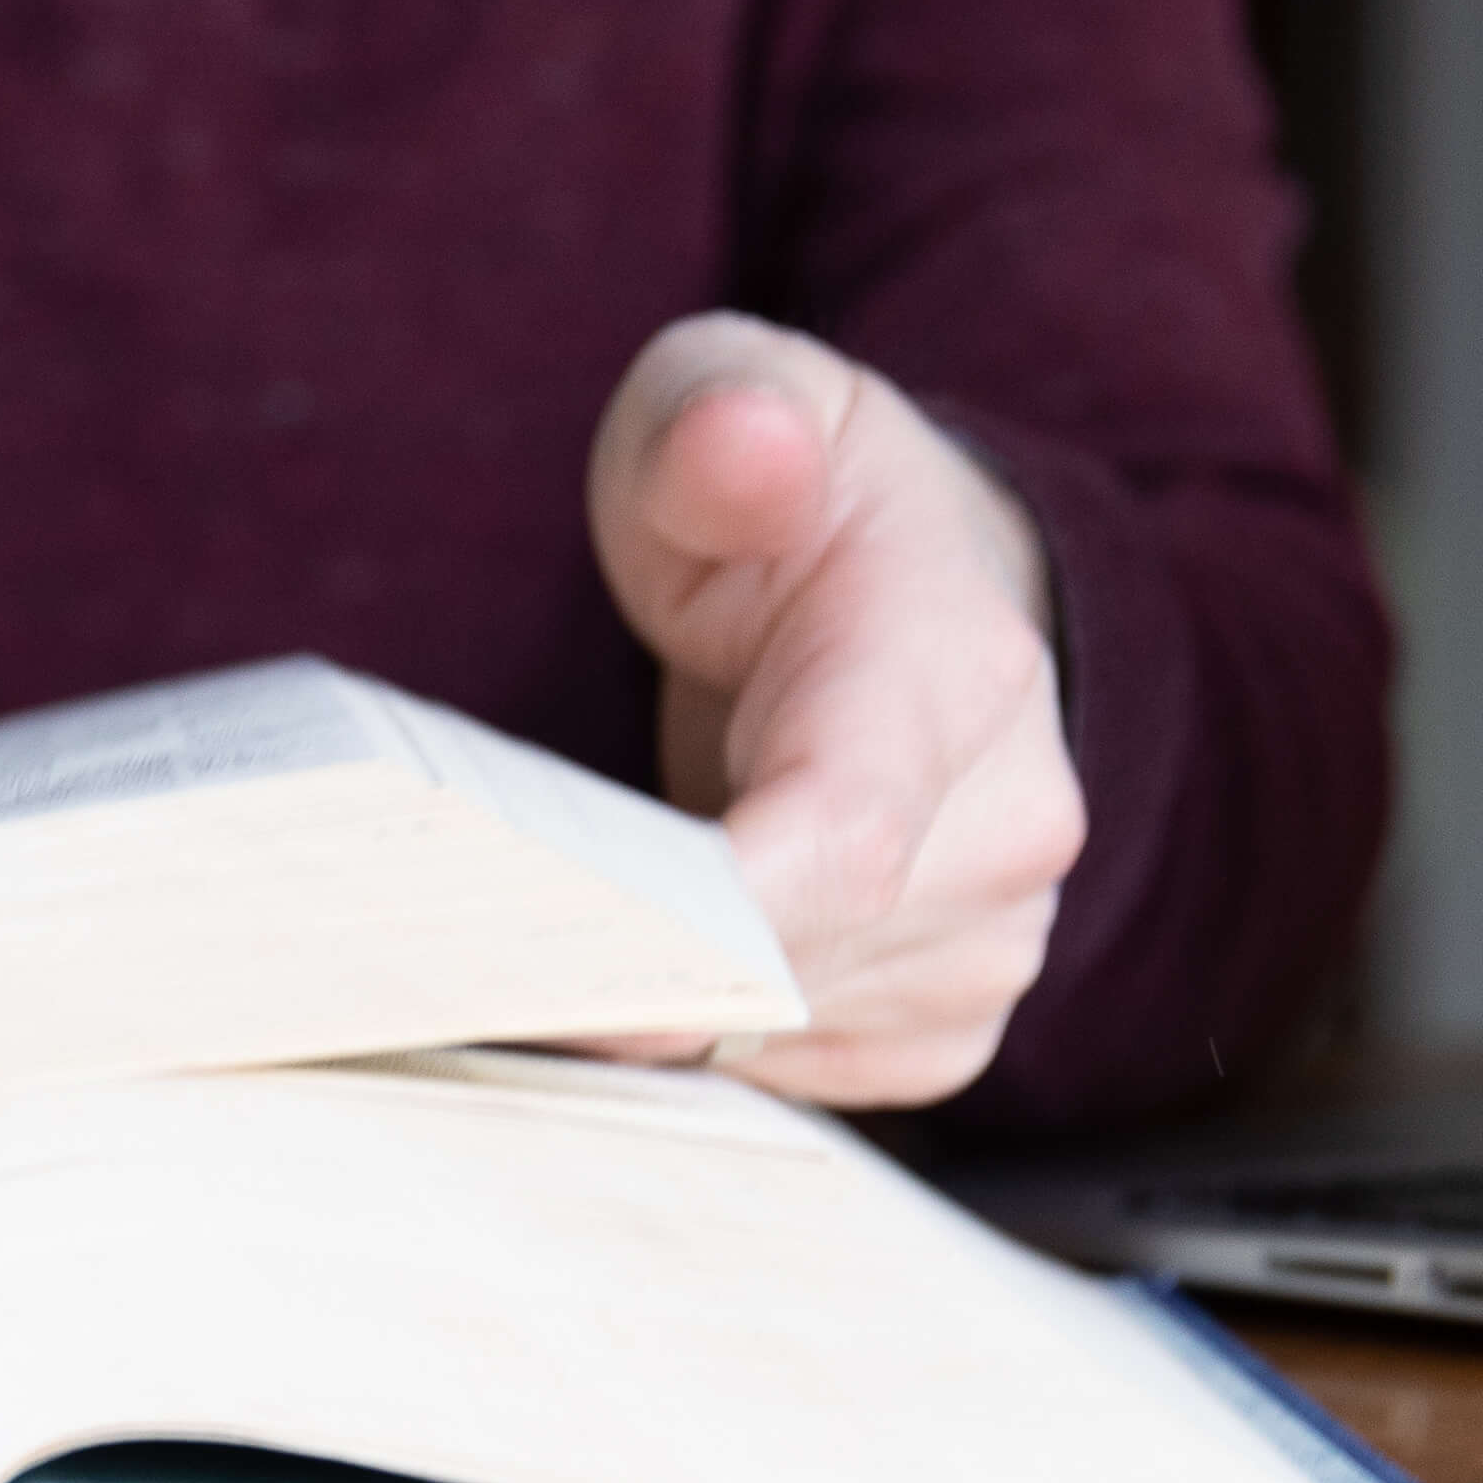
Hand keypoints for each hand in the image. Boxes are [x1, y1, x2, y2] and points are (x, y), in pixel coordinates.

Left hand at [581, 313, 1089, 1105]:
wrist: (919, 598)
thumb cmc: (800, 509)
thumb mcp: (735, 403)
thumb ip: (718, 424)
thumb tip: (742, 451)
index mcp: (956, 670)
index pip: (843, 840)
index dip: (704, 919)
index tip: (562, 941)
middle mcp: (1010, 823)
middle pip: (791, 966)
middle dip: (628, 963)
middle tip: (471, 932)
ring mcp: (993, 940)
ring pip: (778, 1037)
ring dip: (656, 1002)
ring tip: (570, 907)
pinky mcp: (947, 1025)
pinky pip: (797, 1080)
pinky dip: (707, 1038)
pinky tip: (662, 950)